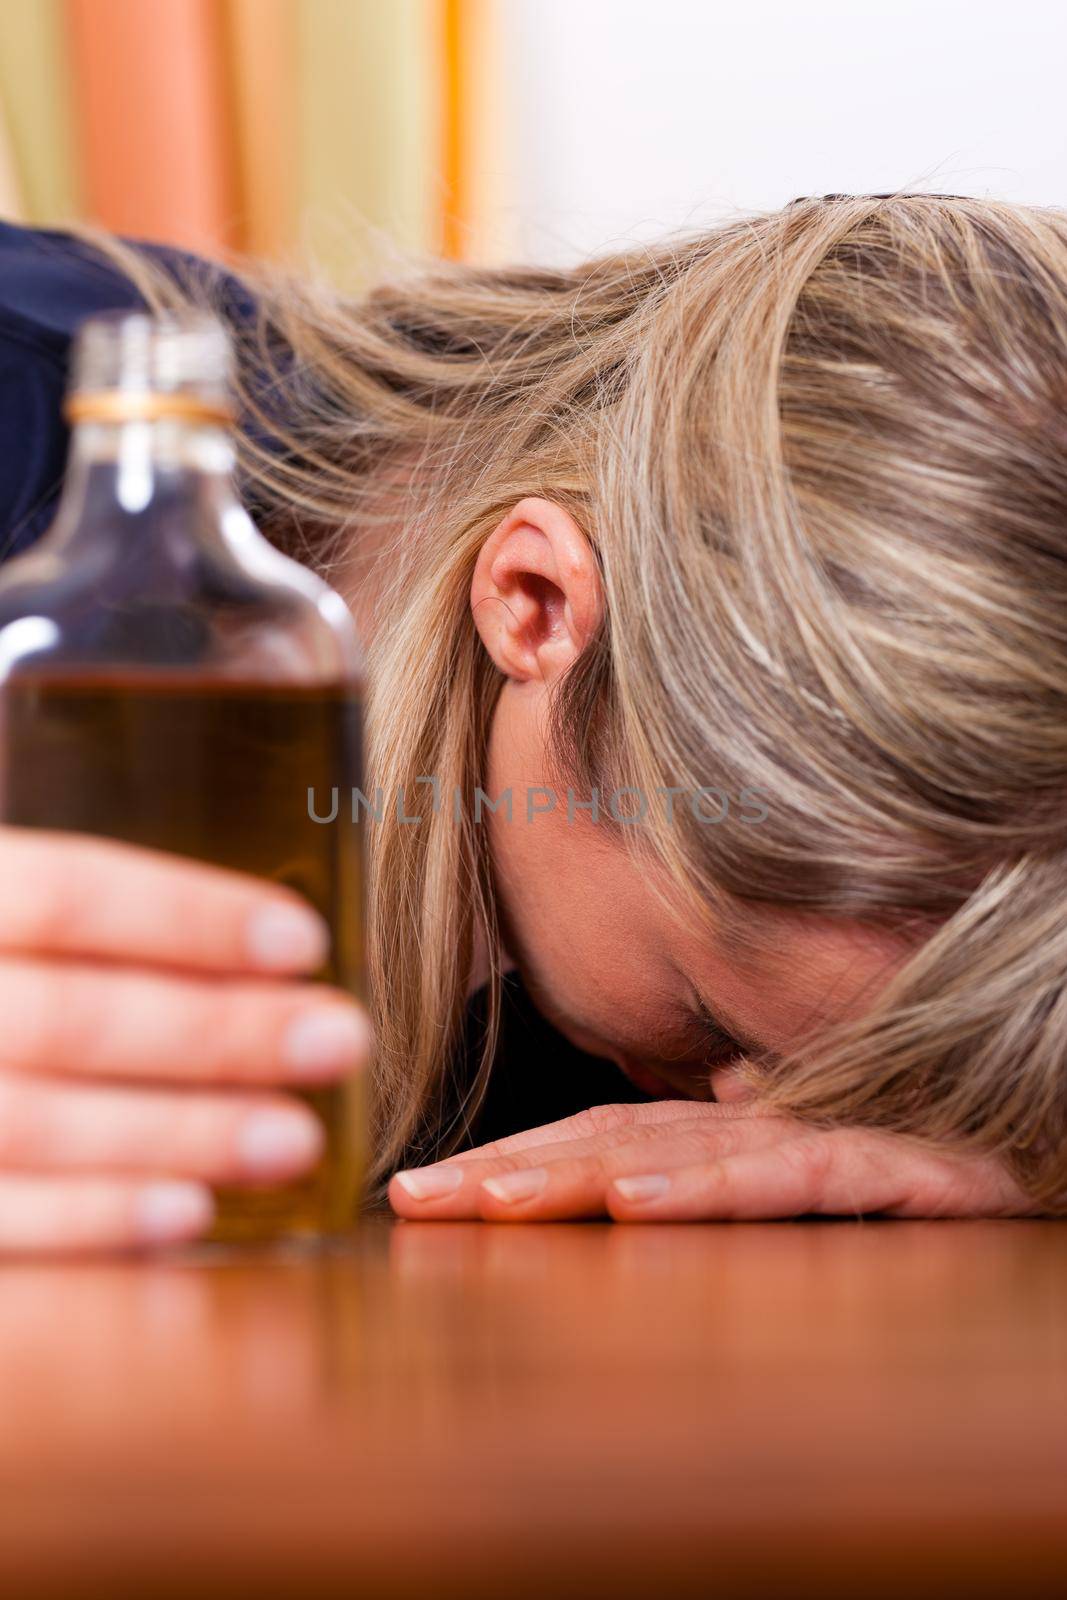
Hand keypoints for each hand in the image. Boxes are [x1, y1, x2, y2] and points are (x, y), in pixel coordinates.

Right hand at [0, 827, 369, 1254]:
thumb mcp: (3, 908)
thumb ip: (91, 920)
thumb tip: (268, 949)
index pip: (66, 891)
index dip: (186, 917)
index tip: (302, 941)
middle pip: (72, 1015)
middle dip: (220, 1031)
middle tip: (339, 1039)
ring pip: (37, 1122)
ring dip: (182, 1132)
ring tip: (296, 1137)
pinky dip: (94, 1218)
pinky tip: (192, 1212)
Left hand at [389, 1094, 1031, 1221]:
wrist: (1032, 1131)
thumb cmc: (917, 1153)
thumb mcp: (802, 1173)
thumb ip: (724, 1165)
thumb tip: (647, 1166)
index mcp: (729, 1128)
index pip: (599, 1139)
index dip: (509, 1162)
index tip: (415, 1194)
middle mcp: (761, 1122)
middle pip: (613, 1141)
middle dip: (510, 1173)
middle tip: (417, 1200)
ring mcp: (819, 1137)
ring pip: (680, 1153)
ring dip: (576, 1178)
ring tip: (494, 1203)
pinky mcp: (886, 1163)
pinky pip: (786, 1177)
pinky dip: (708, 1188)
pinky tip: (640, 1204)